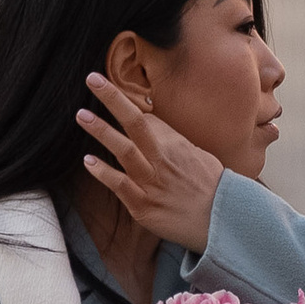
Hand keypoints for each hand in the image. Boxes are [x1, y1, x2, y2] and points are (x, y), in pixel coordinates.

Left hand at [77, 66, 223, 258]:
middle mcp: (162, 160)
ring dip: (101, 131)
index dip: (127, 106)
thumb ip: (173, 141)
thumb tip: (152, 124)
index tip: (112, 91)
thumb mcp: (198, 156)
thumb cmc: (212, 188)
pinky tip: (88, 160)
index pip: (146, 119)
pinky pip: (120, 185)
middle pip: (135, 123)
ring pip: (123, 151)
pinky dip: (103, 172)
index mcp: (177, 145)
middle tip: (93, 80)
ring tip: (81, 115)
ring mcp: (151, 183)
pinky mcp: (143, 206)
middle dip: (113, 99)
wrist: (223, 223)